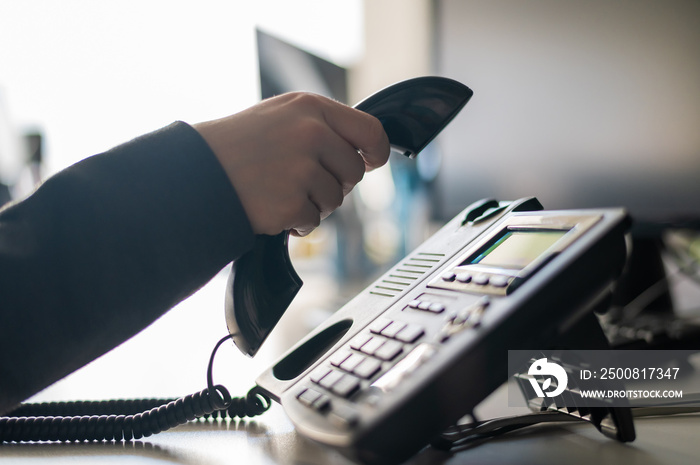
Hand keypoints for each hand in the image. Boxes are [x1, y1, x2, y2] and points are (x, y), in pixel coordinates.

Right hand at [194, 92, 389, 235]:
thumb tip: (364, 154)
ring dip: (313, 204)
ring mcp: (301, 169)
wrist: (195, 172)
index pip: (369, 130)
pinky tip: (271, 207)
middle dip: (335, 183)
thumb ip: (322, 128)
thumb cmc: (238, 146)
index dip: (375, 151)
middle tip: (303, 182)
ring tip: (279, 191)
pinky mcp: (290, 202)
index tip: (371, 162)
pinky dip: (296, 222)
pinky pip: (313, 221)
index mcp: (311, 108)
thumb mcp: (281, 118)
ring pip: (334, 200)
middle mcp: (311, 134)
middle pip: (353, 172)